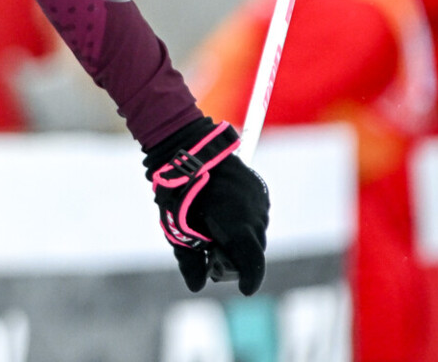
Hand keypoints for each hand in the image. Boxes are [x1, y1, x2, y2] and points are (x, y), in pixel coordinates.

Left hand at [144, 118, 268, 294]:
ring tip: (214, 228)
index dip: (250, 279)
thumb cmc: (179, 190)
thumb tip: (196, 286)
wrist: (188, 148)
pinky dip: (243, 220)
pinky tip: (223, 213)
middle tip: (212, 252)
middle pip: (253, 250)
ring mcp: (259, 200)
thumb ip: (190, 260)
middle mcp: (255, 214)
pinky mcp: (259, 189)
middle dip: (236, 256)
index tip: (246, 290)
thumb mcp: (178, 227)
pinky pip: (256, 214)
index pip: (253, 263)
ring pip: (256, 232)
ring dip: (240, 237)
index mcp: (237, 226)